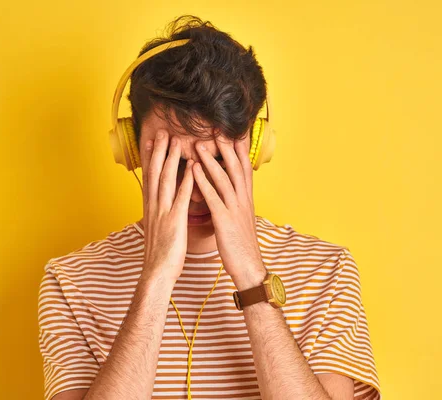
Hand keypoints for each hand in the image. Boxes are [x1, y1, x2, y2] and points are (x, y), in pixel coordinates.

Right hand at [141, 129, 194, 283]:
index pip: (150, 176)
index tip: (153, 140)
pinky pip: (181, 198)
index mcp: (151, 206)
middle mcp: (154, 205)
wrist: (157, 272)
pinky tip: (193, 168)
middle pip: (155, 173)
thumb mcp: (157, 226)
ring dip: (171, 159)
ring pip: (166, 180)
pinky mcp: (174, 221)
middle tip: (163, 131)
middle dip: (160, 151)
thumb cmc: (160, 251)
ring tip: (177, 141)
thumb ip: (159, 211)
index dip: (151, 158)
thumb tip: (161, 201)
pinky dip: (187, 182)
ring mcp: (163, 212)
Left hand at [192, 133, 266, 289]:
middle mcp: (243, 200)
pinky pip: (213, 197)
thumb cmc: (242, 244)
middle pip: (236, 168)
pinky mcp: (225, 220)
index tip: (230, 133)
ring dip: (211, 160)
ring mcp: (235, 209)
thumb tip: (232, 190)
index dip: (237, 150)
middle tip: (215, 129)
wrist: (249, 267)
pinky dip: (203, 181)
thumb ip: (237, 202)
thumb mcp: (242, 218)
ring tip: (199, 144)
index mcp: (247, 199)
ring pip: (224, 179)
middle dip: (226, 147)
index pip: (244, 168)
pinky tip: (193, 170)